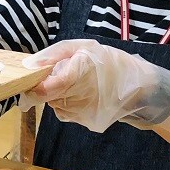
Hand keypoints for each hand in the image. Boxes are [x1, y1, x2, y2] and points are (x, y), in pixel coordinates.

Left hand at [22, 40, 169, 132]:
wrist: (140, 87)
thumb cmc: (110, 62)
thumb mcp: (84, 46)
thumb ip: (54, 54)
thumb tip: (28, 65)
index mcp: (80, 74)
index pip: (47, 87)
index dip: (35, 85)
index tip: (31, 79)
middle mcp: (80, 98)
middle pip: (47, 96)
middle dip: (47, 86)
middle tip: (61, 75)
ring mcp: (83, 113)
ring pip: (55, 104)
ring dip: (58, 94)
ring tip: (78, 83)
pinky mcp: (86, 123)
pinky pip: (65, 113)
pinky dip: (67, 103)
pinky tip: (82, 95)